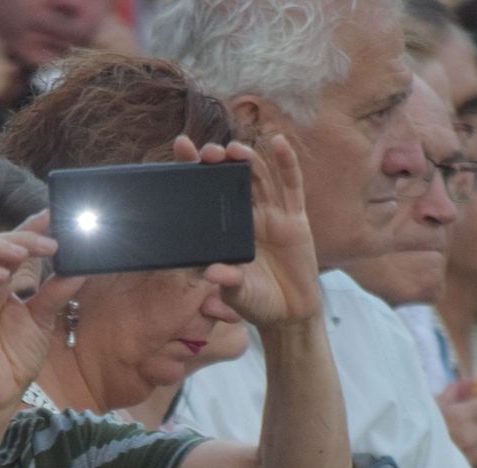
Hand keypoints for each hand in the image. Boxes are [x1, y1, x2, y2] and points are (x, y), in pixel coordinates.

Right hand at [0, 212, 82, 418]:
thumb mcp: (44, 318)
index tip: (54, 215)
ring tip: (21, 252)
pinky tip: (2, 275)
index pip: (10, 245)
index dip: (29, 228)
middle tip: (48, 241)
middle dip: (17, 236)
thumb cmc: (15, 358)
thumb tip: (80, 267)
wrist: (3, 394)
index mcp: (0, 284)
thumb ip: (57, 291)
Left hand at [172, 135, 322, 327]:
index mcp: (227, 231)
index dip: (196, 170)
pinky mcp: (295, 219)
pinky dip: (286, 163)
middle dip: (221, 163)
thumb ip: (227, 282)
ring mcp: (272, 216)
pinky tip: (278, 142)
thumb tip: (212, 272)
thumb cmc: (257, 302)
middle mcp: (248, 217)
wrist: (288, 315)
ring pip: (259, 177)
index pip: (208, 194)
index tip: (182, 146)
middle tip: (208, 152)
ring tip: (235, 149)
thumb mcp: (237, 295)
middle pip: (232, 179)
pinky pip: (291, 186)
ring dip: (248, 159)